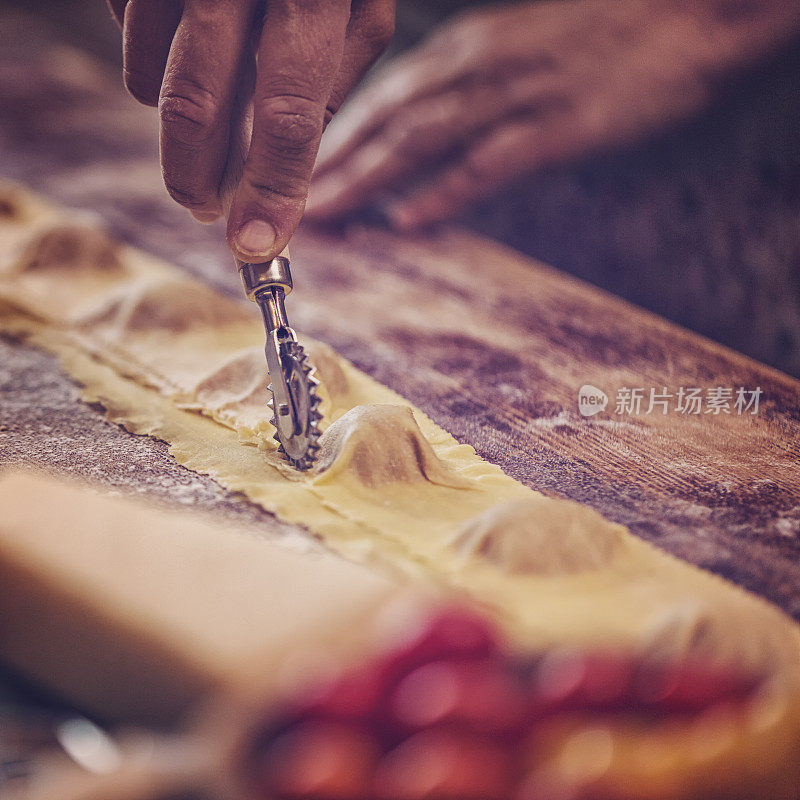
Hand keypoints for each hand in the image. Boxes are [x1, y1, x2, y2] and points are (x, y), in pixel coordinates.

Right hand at [107, 0, 394, 260]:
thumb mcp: (360, 8)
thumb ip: (327, 87)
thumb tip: (287, 172)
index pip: (289, 114)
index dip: (271, 190)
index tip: (255, 246)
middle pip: (198, 106)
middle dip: (197, 177)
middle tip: (204, 208)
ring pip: (151, 80)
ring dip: (175, 123)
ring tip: (204, 117)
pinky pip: (129, 36)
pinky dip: (153, 62)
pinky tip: (185, 44)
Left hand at [306, 0, 799, 229]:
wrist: (686, 15)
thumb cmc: (600, 36)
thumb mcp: (515, 51)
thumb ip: (462, 90)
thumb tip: (413, 138)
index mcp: (464, 51)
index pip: (377, 96)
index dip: (326, 137)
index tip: (284, 172)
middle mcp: (476, 67)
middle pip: (384, 119)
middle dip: (327, 164)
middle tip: (277, 201)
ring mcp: (516, 94)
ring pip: (422, 139)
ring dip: (365, 180)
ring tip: (320, 215)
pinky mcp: (559, 124)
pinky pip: (492, 160)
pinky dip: (446, 191)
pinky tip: (408, 219)